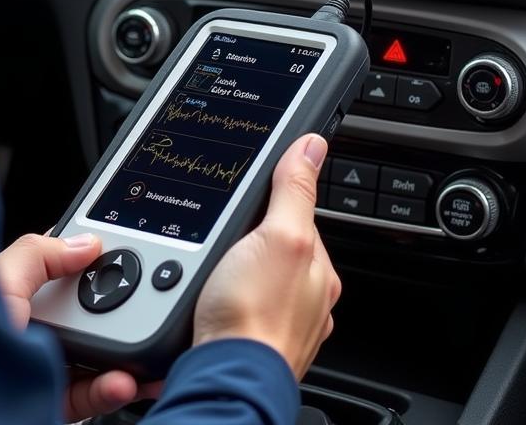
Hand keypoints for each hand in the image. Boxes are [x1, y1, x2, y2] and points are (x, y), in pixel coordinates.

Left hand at [0, 232, 161, 420]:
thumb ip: (39, 254)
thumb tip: (85, 243)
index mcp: (12, 289)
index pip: (58, 265)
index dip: (89, 258)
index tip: (120, 254)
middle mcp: (27, 326)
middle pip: (85, 310)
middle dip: (117, 307)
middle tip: (142, 304)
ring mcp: (40, 366)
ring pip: (94, 354)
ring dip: (123, 352)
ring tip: (139, 351)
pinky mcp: (49, 402)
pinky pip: (89, 395)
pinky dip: (111, 389)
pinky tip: (122, 380)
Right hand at [192, 134, 340, 380]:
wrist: (223, 380)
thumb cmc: (253, 317)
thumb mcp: (278, 236)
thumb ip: (294, 191)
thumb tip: (312, 146)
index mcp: (317, 270)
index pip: (297, 215)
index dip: (271, 199)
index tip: (251, 193)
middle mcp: (305, 299)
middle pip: (274, 247)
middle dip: (250, 238)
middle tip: (222, 235)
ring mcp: (278, 321)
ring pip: (255, 277)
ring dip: (234, 268)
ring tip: (210, 265)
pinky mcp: (248, 339)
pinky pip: (237, 303)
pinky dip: (223, 295)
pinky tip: (207, 295)